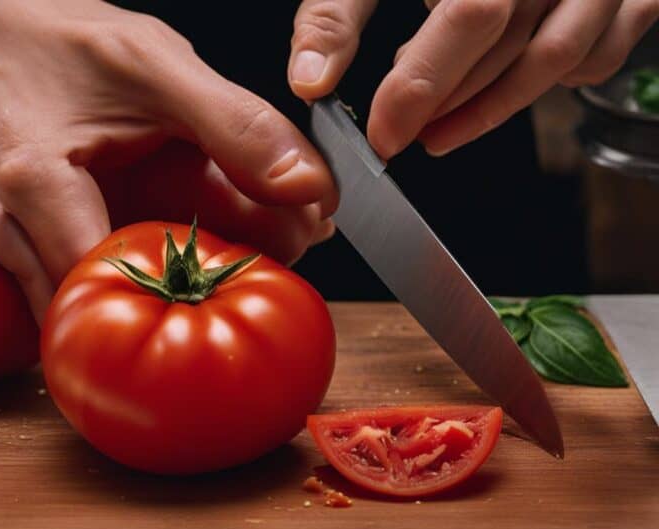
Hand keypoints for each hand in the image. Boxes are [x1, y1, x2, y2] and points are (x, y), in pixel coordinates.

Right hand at [0, 0, 336, 317]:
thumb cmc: (51, 39)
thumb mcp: (154, 64)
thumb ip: (235, 125)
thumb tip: (310, 189)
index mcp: (37, 188)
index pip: (123, 285)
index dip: (207, 290)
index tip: (275, 268)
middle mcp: (17, 236)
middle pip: (116, 307)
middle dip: (200, 296)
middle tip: (278, 257)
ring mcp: (17, 250)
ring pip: (101, 300)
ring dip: (175, 286)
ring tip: (252, 248)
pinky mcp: (29, 249)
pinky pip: (87, 278)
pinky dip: (143, 267)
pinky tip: (195, 239)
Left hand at [288, 0, 658, 158]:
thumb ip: (335, 13)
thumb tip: (309, 83)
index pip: (471, 14)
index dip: (423, 82)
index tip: (384, 133)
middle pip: (512, 44)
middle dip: (448, 102)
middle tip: (401, 132)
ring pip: (559, 59)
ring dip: (494, 107)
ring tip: (439, 127)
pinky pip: (599, 56)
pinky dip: (552, 83)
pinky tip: (503, 83)